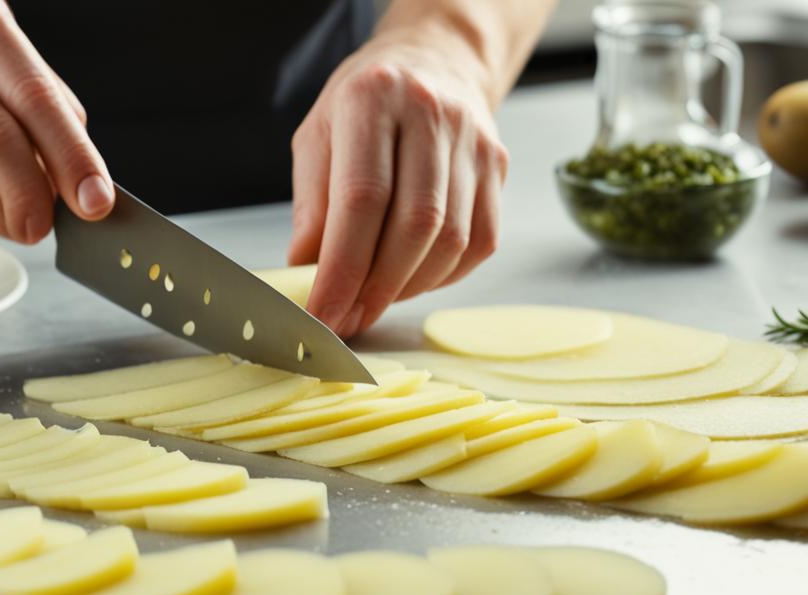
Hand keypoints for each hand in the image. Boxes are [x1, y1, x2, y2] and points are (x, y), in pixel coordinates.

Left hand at [288, 32, 508, 336]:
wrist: (432, 61)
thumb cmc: (363, 106)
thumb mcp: (317, 139)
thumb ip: (311, 207)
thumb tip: (309, 275)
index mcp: (374, 99)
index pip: (362, 200)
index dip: (342, 269)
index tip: (323, 312)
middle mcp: (432, 114)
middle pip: (414, 225)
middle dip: (376, 288)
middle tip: (347, 319)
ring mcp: (474, 141)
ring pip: (450, 241)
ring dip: (408, 287)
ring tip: (373, 300)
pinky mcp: (498, 167)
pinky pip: (478, 243)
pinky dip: (441, 276)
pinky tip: (410, 279)